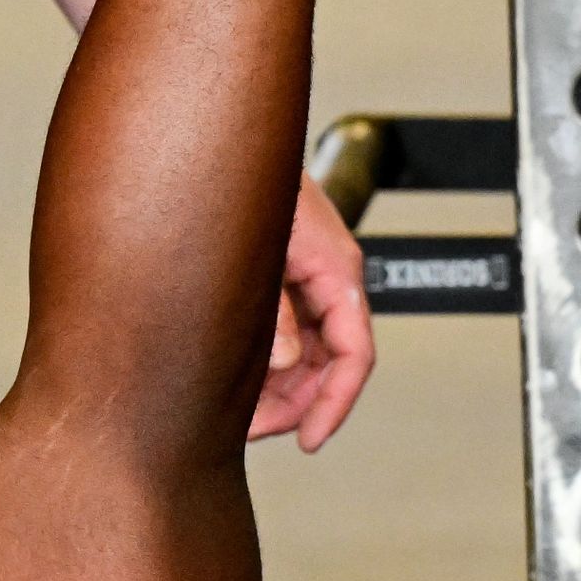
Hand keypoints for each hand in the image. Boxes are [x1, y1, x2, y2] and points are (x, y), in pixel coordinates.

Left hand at [249, 175, 374, 450]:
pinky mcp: (282, 276)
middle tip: (254, 431)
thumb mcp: (265, 248)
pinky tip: (235, 378)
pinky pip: (286, 332)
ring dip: (276, 387)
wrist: (226, 142)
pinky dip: (265, 359)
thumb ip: (275, 308)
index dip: (334, 404)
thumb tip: (283, 361)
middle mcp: (327, 280)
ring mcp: (305, 280)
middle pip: (327, 363)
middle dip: (294, 404)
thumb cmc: (250, 180)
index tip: (308, 438)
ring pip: (304, 353)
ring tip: (238, 413)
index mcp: (336, 273)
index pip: (354, 355)